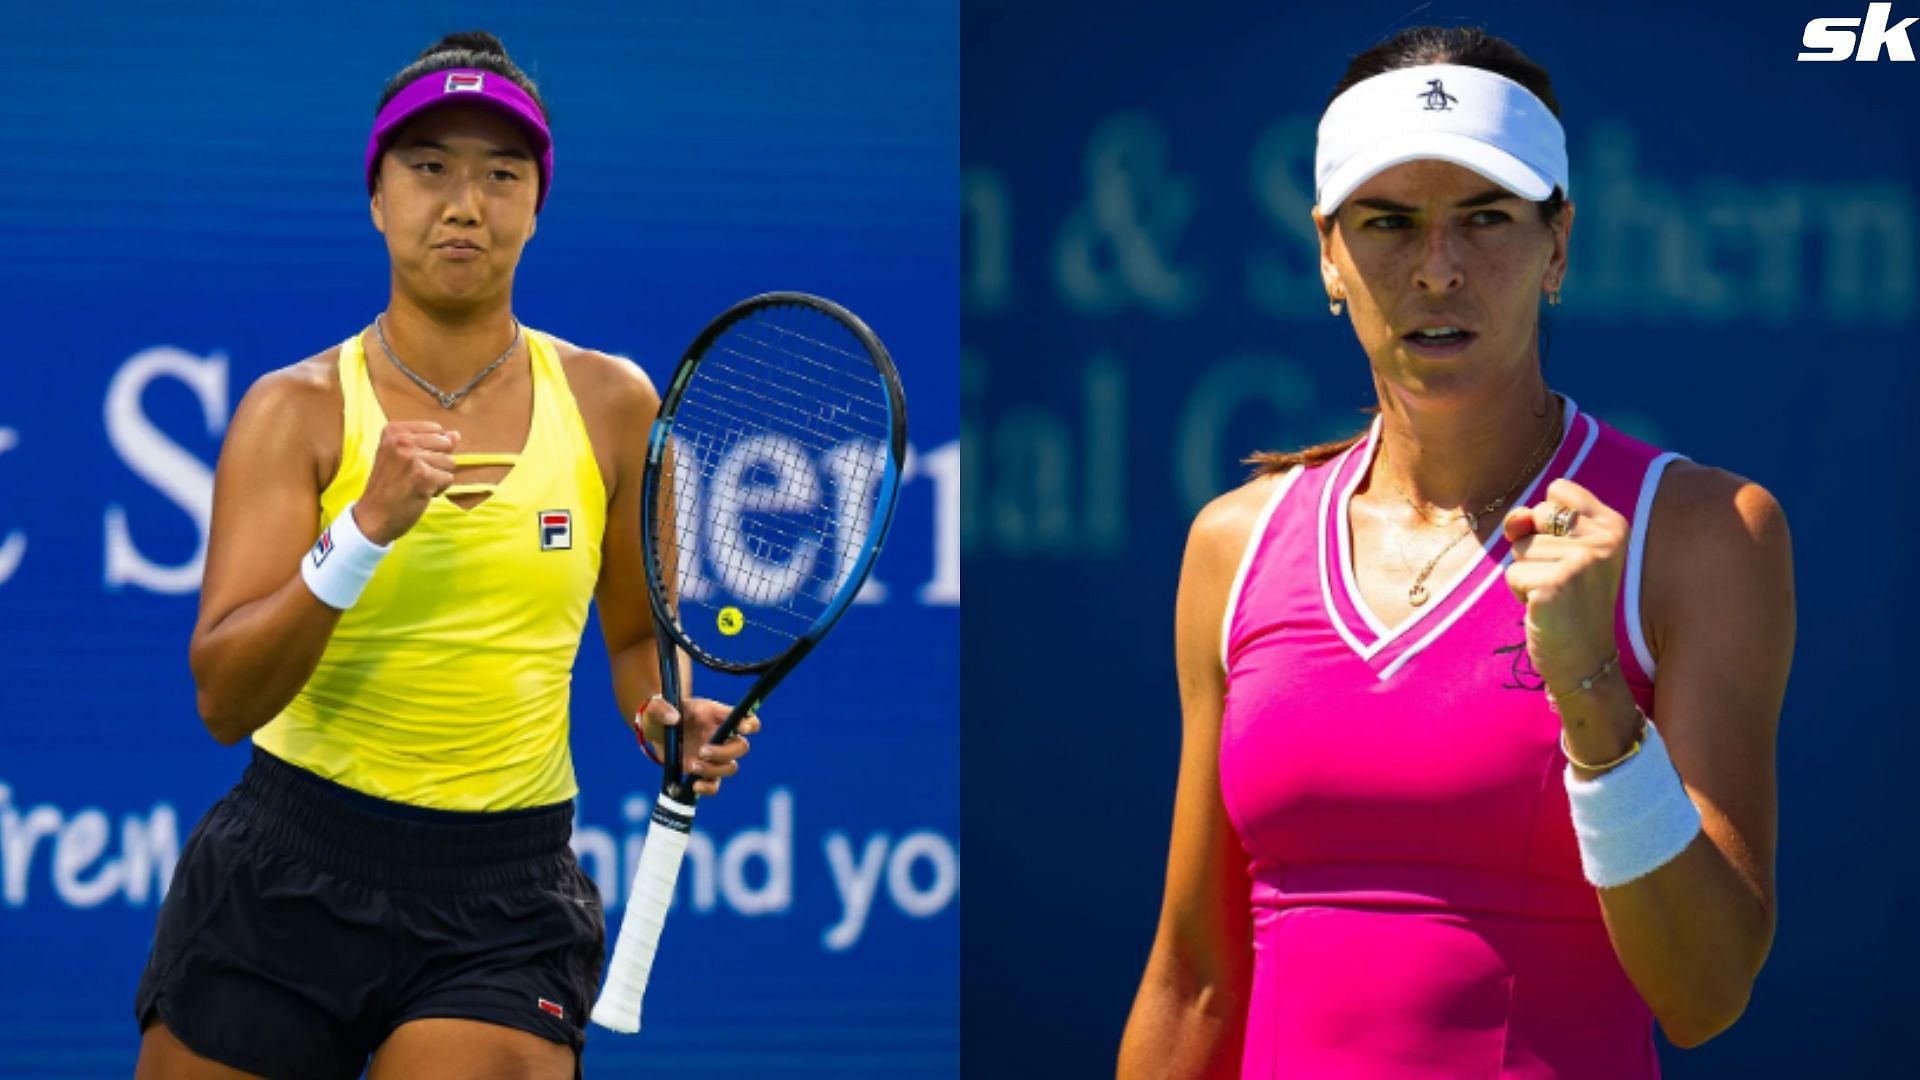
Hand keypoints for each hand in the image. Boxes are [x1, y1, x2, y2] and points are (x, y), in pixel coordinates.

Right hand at [353, 421, 460, 544]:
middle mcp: (402, 440)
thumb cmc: (388, 487)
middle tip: (415, 475)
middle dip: (438, 462)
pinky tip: (421, 493)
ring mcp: (413, 458)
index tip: (411, 462)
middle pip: (445, 444)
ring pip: (450, 462)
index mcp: (394, 431)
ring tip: (416, 484)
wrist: (373, 516)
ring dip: (438, 477)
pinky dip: (439, 489)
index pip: (436, 429)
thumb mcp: (402, 456)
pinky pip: (448, 478)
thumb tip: (456, 435)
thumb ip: (429, 442)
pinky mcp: (424, 476)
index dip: (432, 448)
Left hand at [634, 695, 760, 796]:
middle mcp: (721, 737)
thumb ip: (661, 709)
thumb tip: (673, 719)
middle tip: (702, 751)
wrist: (655, 730)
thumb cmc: (661, 715)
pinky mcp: (703, 773)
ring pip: (730, 768)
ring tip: (691, 765)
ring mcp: (714, 757)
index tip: (742, 728)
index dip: (750, 724)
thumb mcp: (656, 708)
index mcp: (717, 716)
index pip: (746, 719)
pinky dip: (707, 788)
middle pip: (741, 748)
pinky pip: (714, 786)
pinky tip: (694, 785)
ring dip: (713, 769)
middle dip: (724, 752)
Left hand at [1501, 478, 1630, 691]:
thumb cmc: (1569, 601)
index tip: (1568, 552)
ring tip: (1556, 595)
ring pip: (1520, 547)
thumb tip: (1515, 520)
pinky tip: (1547, 609)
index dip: (1546, 520)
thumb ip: (1532, 520)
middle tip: (1562, 581)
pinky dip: (1521, 594)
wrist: (1585, 659)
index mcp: (1613, 524)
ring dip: (1528, 574)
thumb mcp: (1557, 551)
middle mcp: (1604, 539)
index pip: (1558, 490)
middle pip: (1534, 516)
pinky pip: (1513, 574)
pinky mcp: (1556, 584)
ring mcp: (1582, 561)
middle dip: (1535, 550)